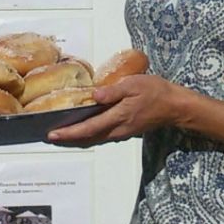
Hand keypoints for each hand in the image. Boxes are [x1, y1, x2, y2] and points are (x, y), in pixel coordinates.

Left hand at [46, 72, 181, 143]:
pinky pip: (102, 136)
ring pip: (95, 139)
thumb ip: (113, 91)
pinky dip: (89, 135)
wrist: (175, 106)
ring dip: (77, 138)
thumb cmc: (155, 91)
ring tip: (61, 134)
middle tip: (49, 136)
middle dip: (68, 139)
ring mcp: (122, 132)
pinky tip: (83, 130)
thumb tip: (93, 95)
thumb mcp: (134, 84)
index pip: (88, 128)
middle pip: (88, 138)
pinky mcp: (126, 130)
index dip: (69, 133)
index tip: (52, 134)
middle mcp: (117, 129)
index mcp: (118, 117)